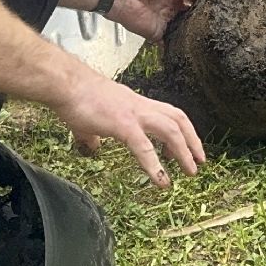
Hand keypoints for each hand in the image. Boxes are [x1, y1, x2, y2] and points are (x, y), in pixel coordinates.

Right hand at [50, 69, 204, 187]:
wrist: (65, 84)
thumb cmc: (76, 97)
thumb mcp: (91, 117)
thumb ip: (95, 132)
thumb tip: (93, 144)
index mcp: (135, 104)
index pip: (168, 113)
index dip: (183, 129)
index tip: (190, 147)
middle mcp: (140, 106)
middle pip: (177, 119)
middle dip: (192, 141)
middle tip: (200, 162)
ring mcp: (133, 114)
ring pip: (170, 130)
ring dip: (183, 152)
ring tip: (189, 172)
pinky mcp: (122, 124)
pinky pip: (144, 146)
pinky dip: (155, 165)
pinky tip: (162, 181)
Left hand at [107, 0, 216, 41]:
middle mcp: (173, 5)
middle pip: (194, 11)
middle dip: (202, 13)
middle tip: (208, 15)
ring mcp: (167, 20)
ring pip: (186, 26)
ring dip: (194, 28)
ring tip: (204, 29)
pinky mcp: (159, 34)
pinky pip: (173, 41)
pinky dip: (181, 43)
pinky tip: (191, 42)